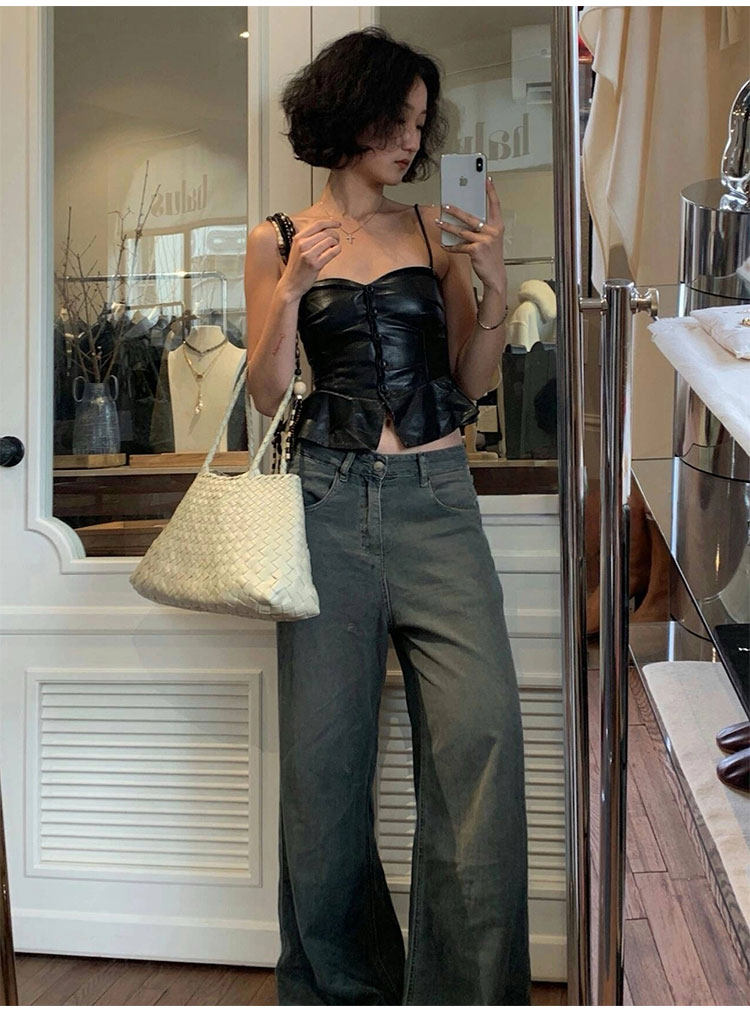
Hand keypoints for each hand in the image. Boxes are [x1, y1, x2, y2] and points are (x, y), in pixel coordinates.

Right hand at [282, 218, 341, 298]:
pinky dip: (337, 250)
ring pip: (330, 240)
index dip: (330, 222)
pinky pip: (332, 252)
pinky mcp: (315, 264)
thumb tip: (324, 229)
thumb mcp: (297, 249)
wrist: (290, 285)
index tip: (338, 224)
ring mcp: (308, 254)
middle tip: (337, 240)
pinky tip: (335, 251)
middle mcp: (302, 244)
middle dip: (335, 235)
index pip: (318, 224)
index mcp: (298, 238)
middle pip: (326, 232)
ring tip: (335, 247)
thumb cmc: (296, 268)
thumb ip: (308, 239)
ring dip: (336, 243)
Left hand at [436, 176, 505, 292]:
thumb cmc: (491, 257)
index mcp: (497, 226)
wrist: (496, 275)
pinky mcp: (476, 250)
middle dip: (456, 210)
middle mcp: (492, 231)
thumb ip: (482, 230)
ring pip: (462, 230)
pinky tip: (445, 244)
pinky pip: (460, 246)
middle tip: (445, 204)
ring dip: (448, 226)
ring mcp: (484, 240)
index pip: (495, 205)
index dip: (491, 191)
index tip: (487, 179)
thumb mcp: (491, 240)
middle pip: (471, 217)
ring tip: (438, 222)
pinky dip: (451, 246)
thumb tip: (464, 221)